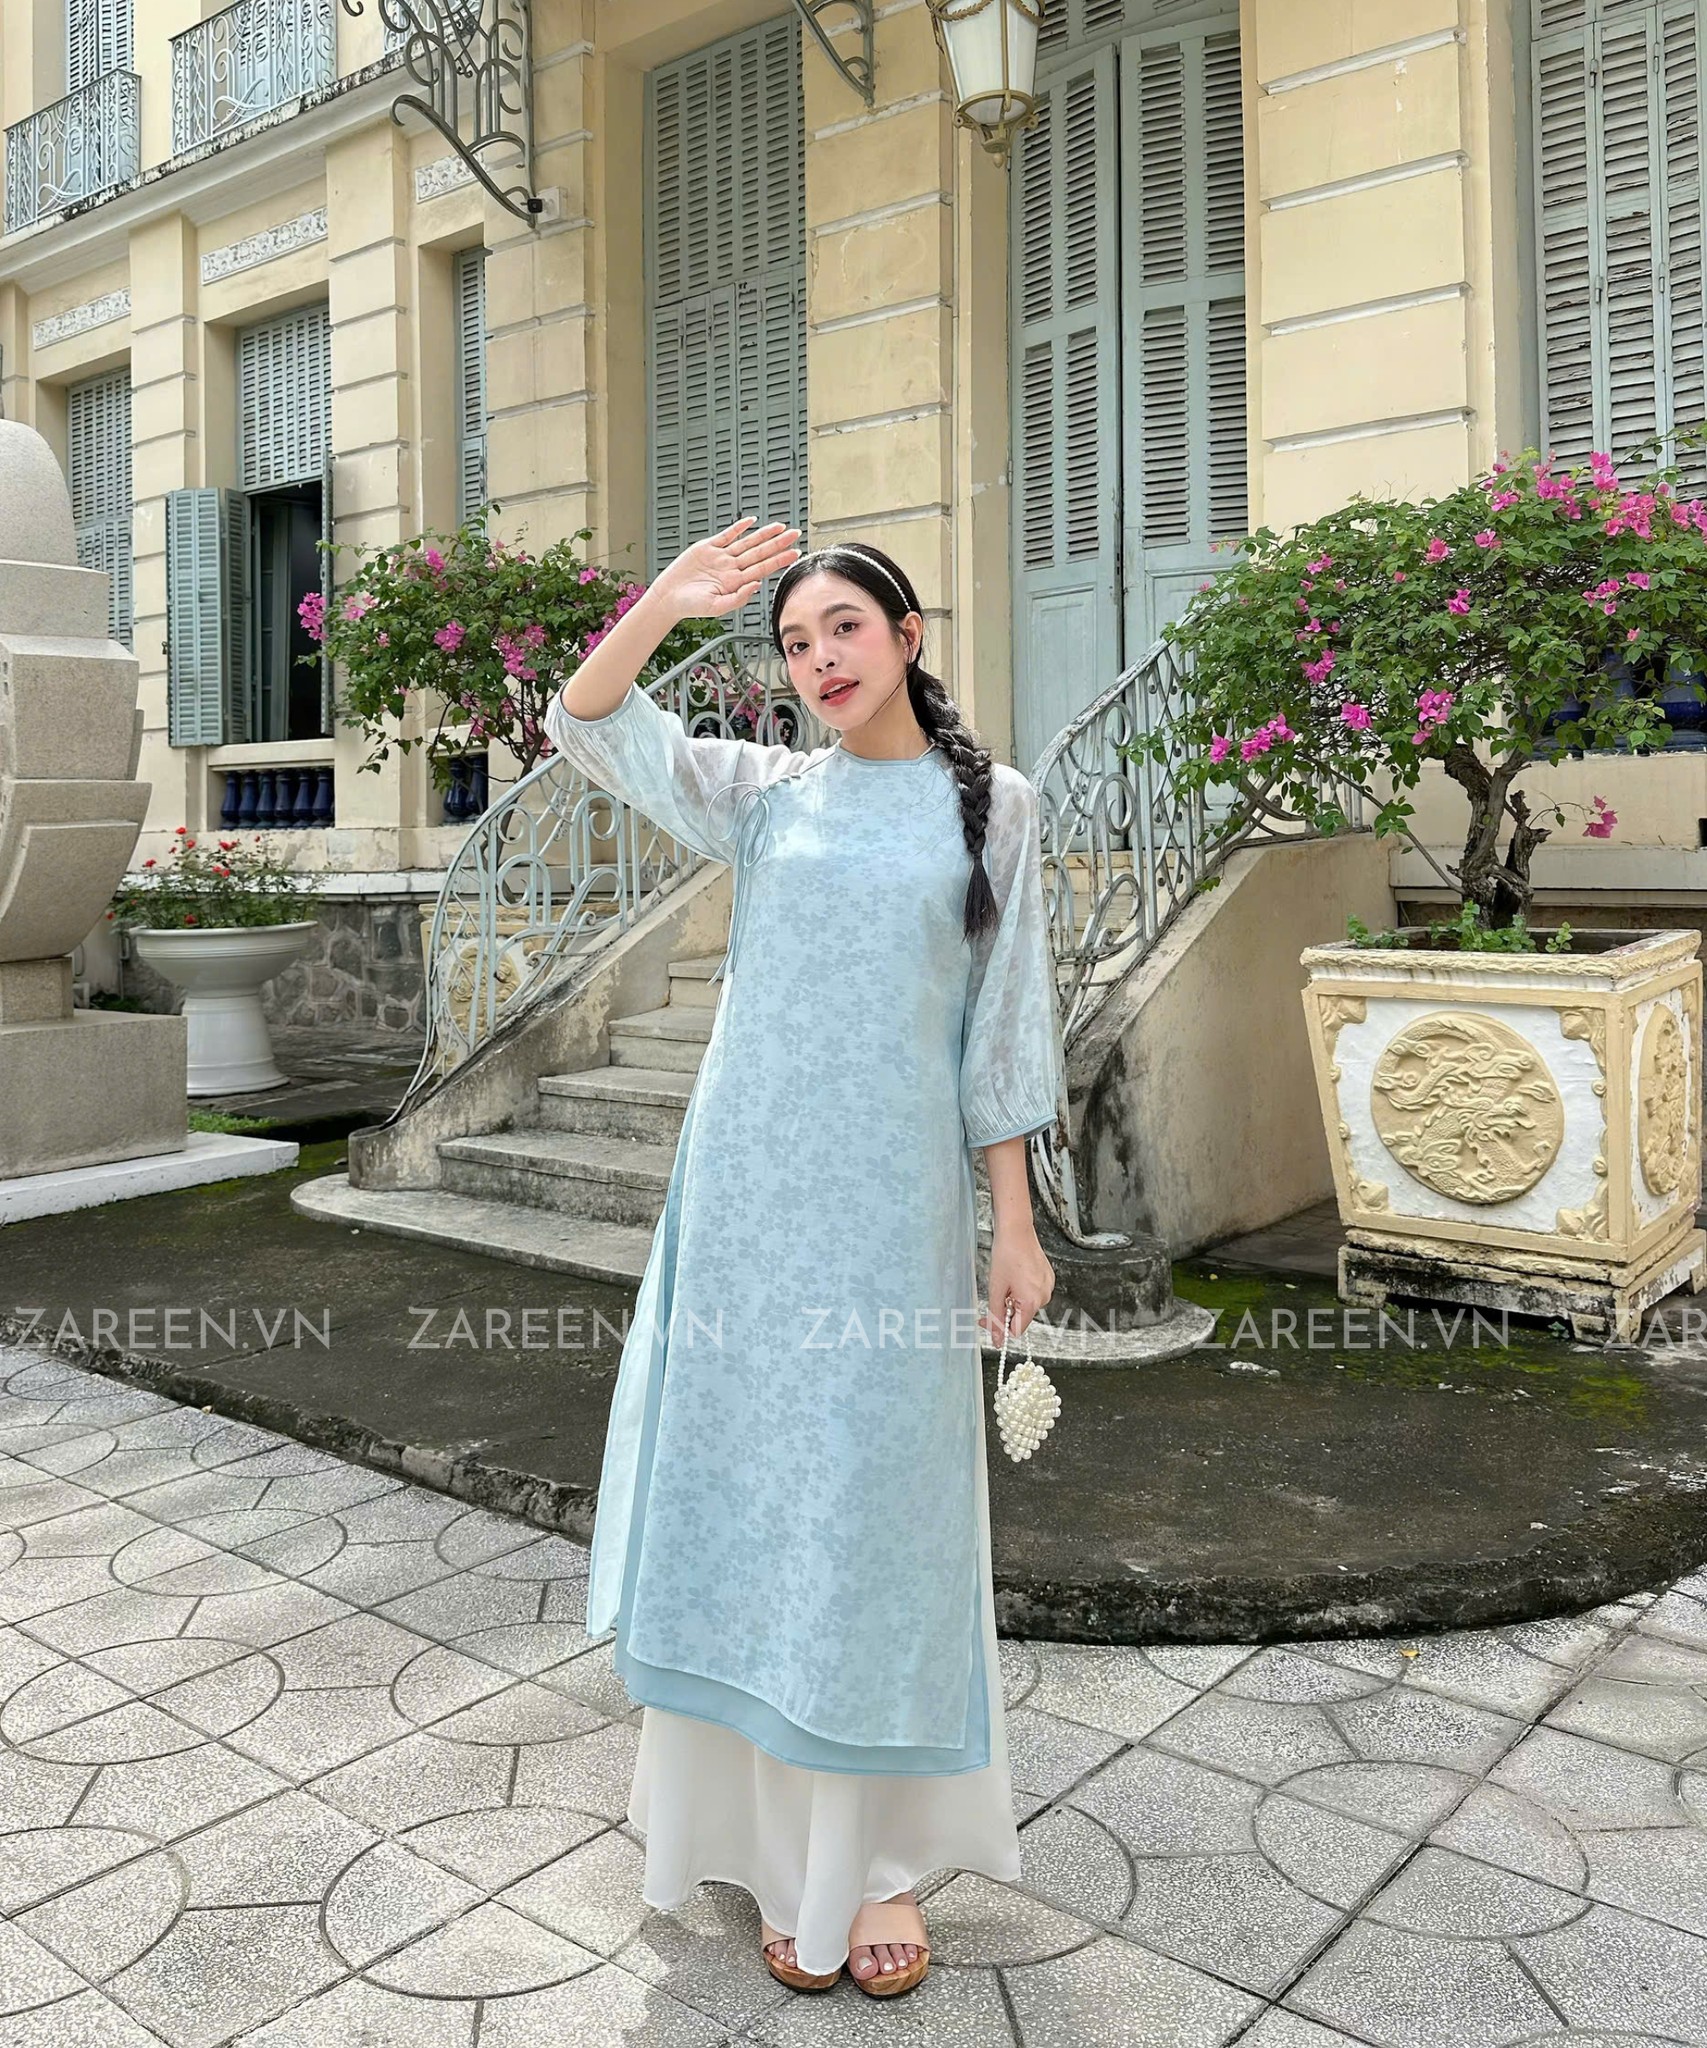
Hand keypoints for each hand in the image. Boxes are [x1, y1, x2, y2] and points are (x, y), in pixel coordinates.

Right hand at [652, 517, 802, 621]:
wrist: (669, 597)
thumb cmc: (690, 606)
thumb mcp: (716, 607)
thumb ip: (738, 598)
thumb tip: (757, 585)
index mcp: (735, 582)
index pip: (763, 568)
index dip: (780, 559)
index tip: (795, 553)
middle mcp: (731, 568)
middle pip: (760, 552)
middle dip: (779, 543)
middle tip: (795, 534)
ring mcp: (721, 557)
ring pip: (747, 542)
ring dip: (764, 534)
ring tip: (780, 527)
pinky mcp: (708, 547)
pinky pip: (727, 535)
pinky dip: (739, 527)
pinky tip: (751, 522)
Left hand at [982, 1233, 1054, 1345]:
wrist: (1017, 1232)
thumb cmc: (1006, 1255)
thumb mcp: (995, 1289)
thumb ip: (996, 1317)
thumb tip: (996, 1339)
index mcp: (1032, 1301)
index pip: (1017, 1330)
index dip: (1000, 1327)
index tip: (987, 1319)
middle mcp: (1044, 1296)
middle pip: (1022, 1317)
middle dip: (1006, 1310)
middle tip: (996, 1294)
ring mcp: (1048, 1287)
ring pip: (1027, 1305)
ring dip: (1014, 1299)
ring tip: (1007, 1281)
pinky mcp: (1048, 1279)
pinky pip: (1034, 1293)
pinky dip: (1022, 1290)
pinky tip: (1016, 1276)